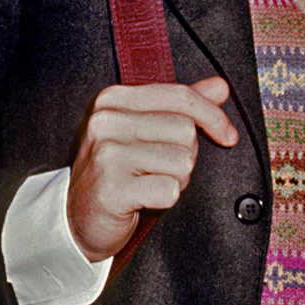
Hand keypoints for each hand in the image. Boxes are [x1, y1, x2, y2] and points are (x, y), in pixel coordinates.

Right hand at [66, 77, 238, 261]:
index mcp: (114, 100)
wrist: (77, 217)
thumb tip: (220, 86)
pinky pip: (170, 190)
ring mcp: (106, 155)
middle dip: (185, 154)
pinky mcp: (112, 189)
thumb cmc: (116, 171)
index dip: (213, 116)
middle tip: (159, 168)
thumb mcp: (145, 129)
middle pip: (186, 130)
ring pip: (183, 161)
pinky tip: (144, 199)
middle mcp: (106, 122)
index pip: (181, 96)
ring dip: (176, 178)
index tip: (227, 134)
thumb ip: (182, 106)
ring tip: (149, 182)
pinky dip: (166, 198)